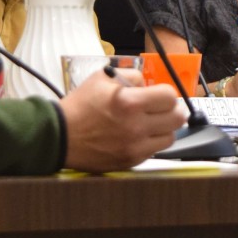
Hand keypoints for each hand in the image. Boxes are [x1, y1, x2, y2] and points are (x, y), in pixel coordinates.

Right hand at [60, 68, 189, 171]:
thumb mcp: (102, 78)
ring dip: (163, 128)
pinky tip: (137, 136)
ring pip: (170, 137)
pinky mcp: (131, 161)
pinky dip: (150, 142)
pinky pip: (154, 151)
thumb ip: (131, 76)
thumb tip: (148, 85)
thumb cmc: (80, 105)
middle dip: (170, 110)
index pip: (170, 96)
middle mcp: (136, 127)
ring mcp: (134, 147)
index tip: (158, 94)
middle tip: (159, 109)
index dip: (165, 93)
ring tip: (149, 123)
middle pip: (177, 118)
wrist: (59, 136)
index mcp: (129, 102)